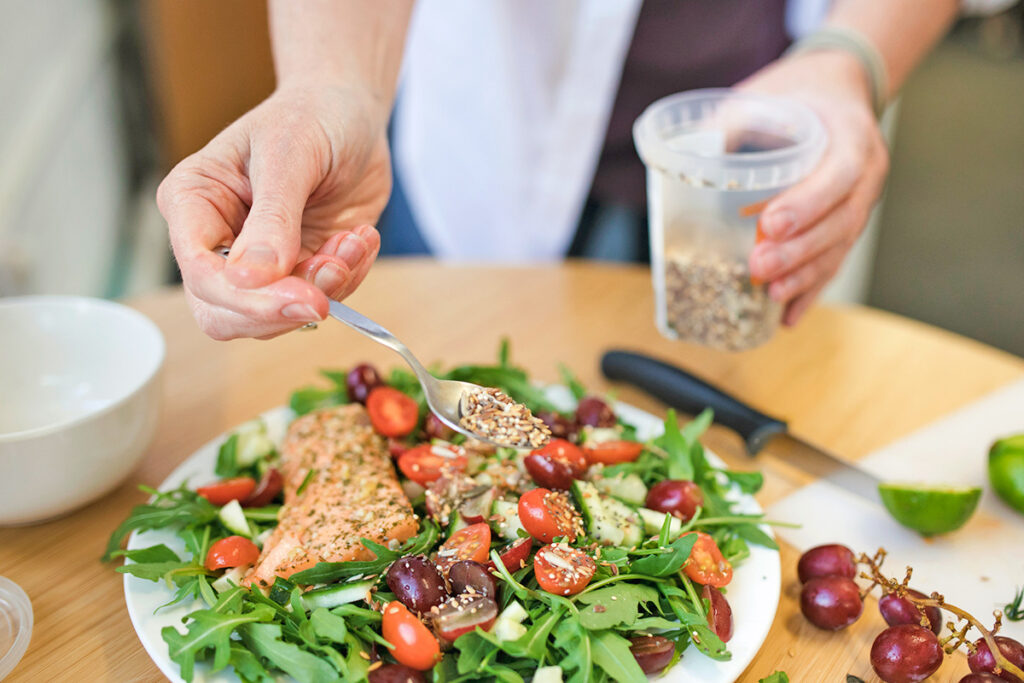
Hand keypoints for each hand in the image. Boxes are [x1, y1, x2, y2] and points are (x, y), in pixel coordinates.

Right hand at [157, 84, 389, 339]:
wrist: (350, 114)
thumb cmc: (310, 116)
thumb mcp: (290, 155)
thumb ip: (272, 219)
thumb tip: (249, 279)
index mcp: (193, 203)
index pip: (201, 272)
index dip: (247, 297)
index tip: (304, 296)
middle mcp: (217, 240)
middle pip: (225, 313)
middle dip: (284, 307)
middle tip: (333, 277)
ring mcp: (258, 262)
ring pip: (274, 317)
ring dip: (326, 287)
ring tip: (353, 240)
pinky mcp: (298, 270)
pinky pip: (317, 301)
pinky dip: (347, 279)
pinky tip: (358, 239)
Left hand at [737, 50, 889, 324]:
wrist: (837, 89)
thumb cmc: (797, 93)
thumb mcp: (767, 92)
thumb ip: (732, 121)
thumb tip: (687, 154)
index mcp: (852, 136)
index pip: (839, 175)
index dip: (807, 204)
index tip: (770, 224)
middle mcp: (866, 174)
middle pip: (841, 221)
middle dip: (799, 250)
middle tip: (759, 267)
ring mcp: (860, 203)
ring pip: (839, 248)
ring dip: (805, 276)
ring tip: (772, 295)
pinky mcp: (846, 224)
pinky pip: (832, 262)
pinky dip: (809, 291)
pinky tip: (786, 316)